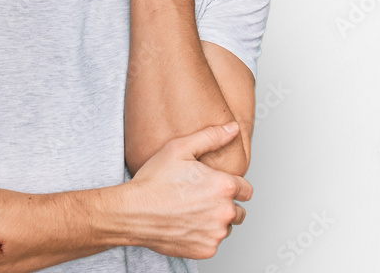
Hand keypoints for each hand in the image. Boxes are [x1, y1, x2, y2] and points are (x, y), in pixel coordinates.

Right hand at [121, 123, 252, 259]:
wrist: (133, 212)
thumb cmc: (154, 181)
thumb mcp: (180, 149)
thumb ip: (211, 137)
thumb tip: (233, 128)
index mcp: (224, 186)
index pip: (246, 190)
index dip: (232, 186)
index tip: (217, 186)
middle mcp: (224, 211)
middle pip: (238, 211)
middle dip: (224, 205)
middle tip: (201, 199)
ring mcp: (215, 233)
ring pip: (225, 228)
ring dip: (215, 221)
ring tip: (191, 211)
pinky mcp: (205, 250)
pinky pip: (212, 243)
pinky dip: (203, 236)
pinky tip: (186, 224)